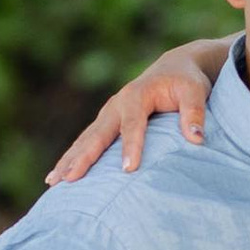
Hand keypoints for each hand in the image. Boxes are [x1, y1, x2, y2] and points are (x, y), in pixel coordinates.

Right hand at [47, 60, 213, 184]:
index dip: (131, 146)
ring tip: (53, 182)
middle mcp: (117, 105)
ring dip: (69, 160)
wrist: (175, 66)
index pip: (133, 125)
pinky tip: (59, 176)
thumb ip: (195, 113)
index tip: (128, 169)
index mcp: (137, 96)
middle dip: (82, 157)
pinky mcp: (107, 122)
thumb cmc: (186, 81)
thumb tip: (196, 139)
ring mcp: (109, 114)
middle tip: (68, 179)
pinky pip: (87, 142)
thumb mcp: (195, 91)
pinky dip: (73, 158)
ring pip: (85, 140)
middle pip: (97, 134)